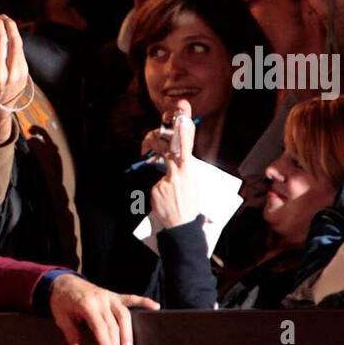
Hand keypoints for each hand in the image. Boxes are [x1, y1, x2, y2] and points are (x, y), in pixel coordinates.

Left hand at [48, 273, 158, 344]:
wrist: (64, 281)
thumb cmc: (61, 301)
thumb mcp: (60, 316)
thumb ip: (70, 332)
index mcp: (87, 304)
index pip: (99, 326)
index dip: (105, 342)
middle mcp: (101, 299)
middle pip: (113, 324)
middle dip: (116, 343)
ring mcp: (109, 296)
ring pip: (124, 314)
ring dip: (128, 332)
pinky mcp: (114, 295)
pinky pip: (131, 298)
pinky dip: (144, 301)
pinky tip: (155, 307)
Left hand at [149, 100, 198, 228]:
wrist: (182, 224)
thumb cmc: (189, 203)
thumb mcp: (192, 184)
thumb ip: (183, 170)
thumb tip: (175, 161)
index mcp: (189, 173)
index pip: (186, 149)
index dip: (183, 134)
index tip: (181, 120)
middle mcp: (177, 175)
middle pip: (167, 154)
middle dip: (158, 143)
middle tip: (152, 135)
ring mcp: (165, 182)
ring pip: (160, 173)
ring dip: (162, 180)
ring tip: (169, 194)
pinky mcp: (156, 189)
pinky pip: (154, 185)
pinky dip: (158, 191)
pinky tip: (164, 201)